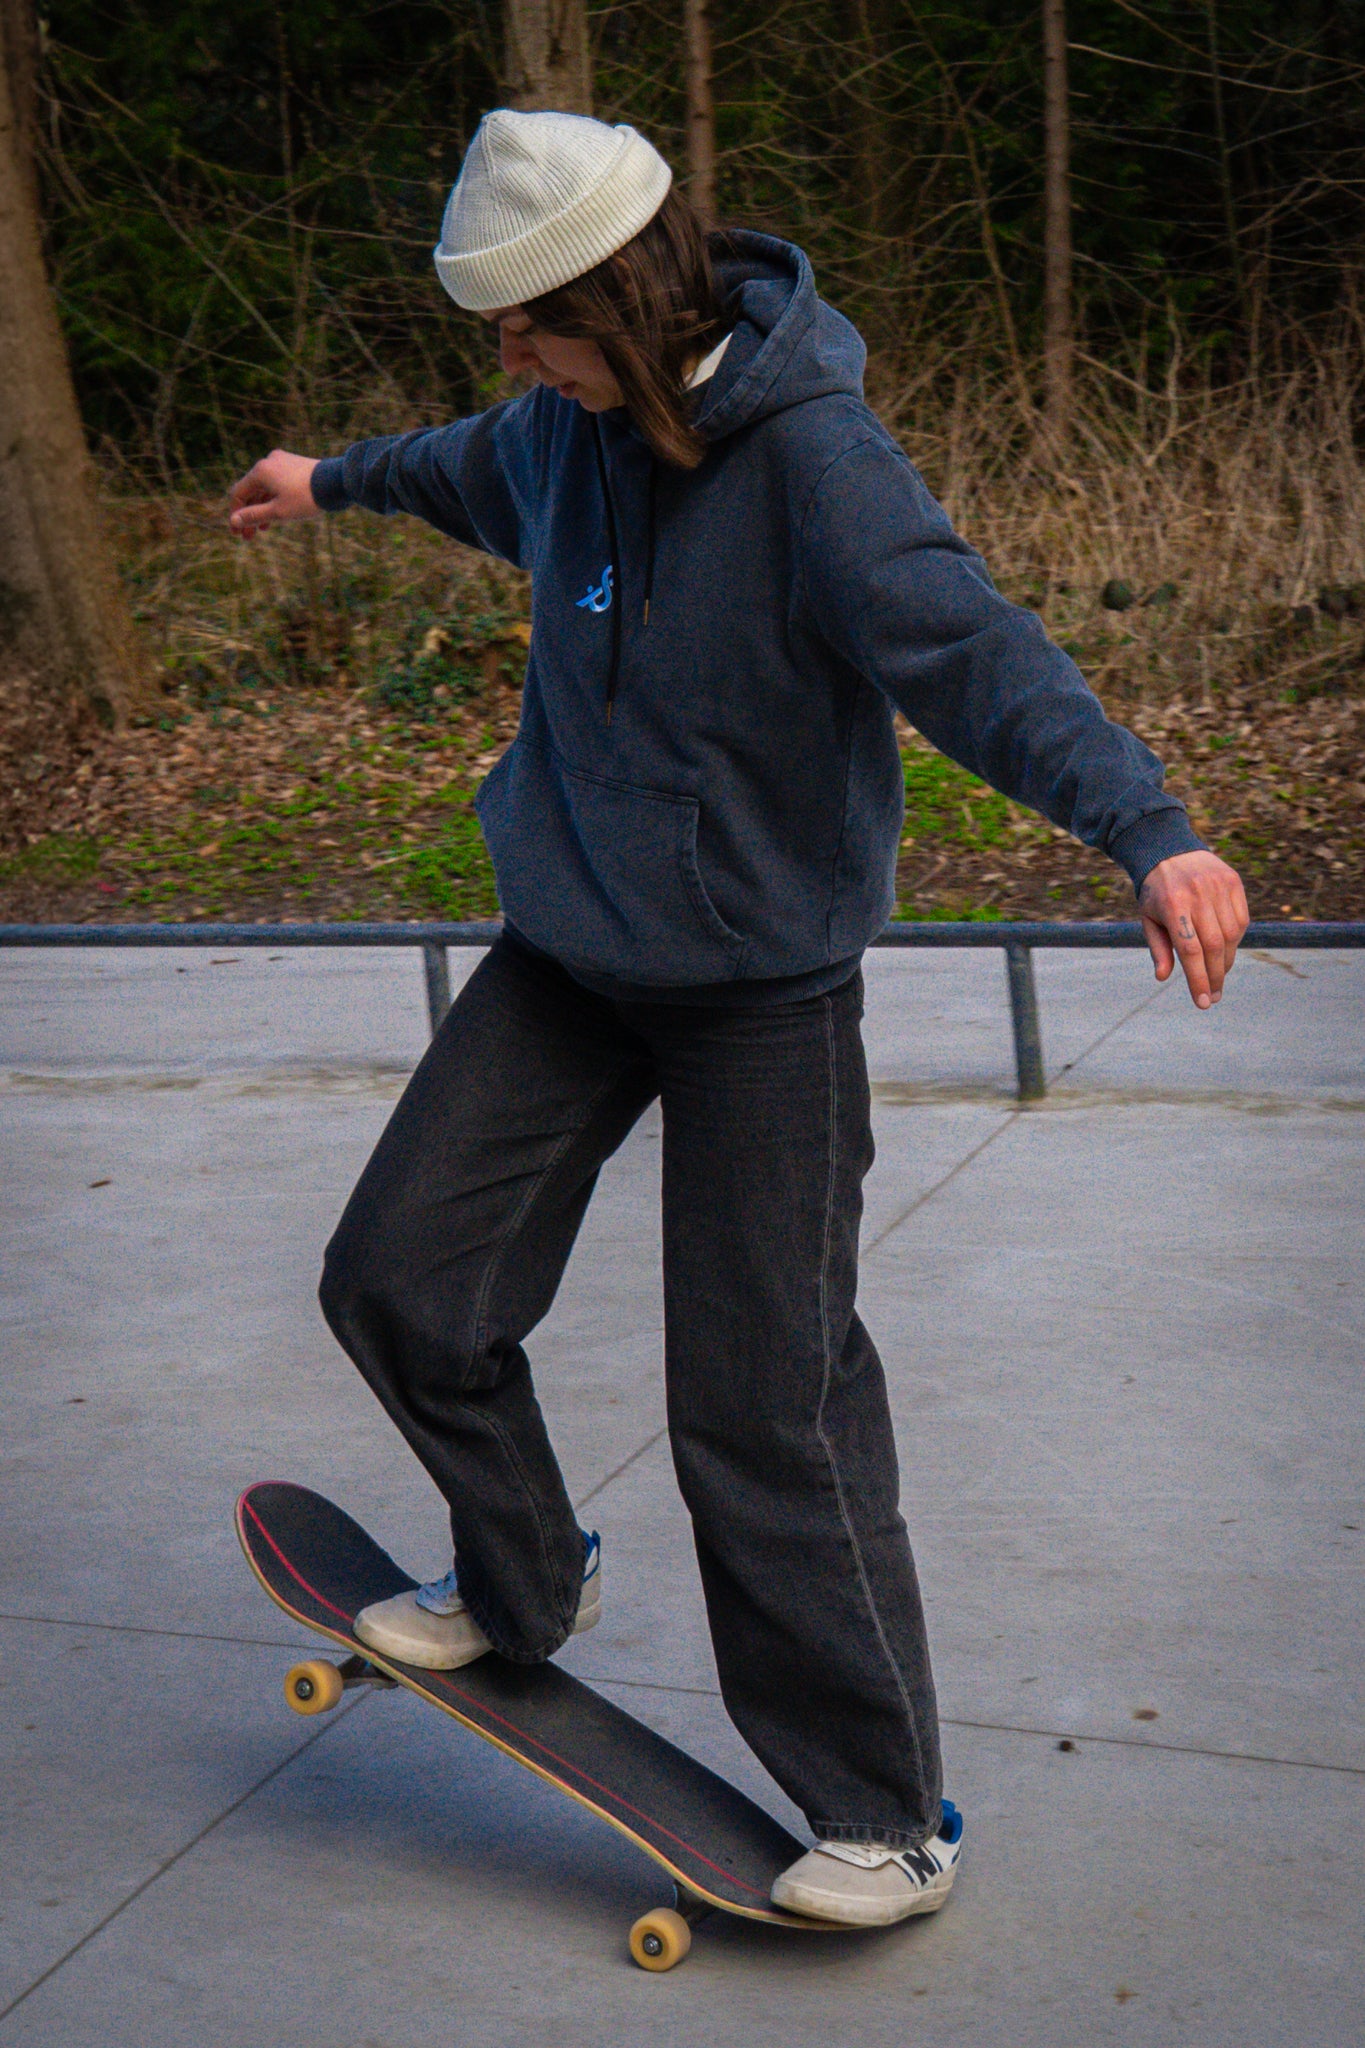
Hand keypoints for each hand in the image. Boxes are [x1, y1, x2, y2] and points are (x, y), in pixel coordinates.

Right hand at [227, 450, 319, 538]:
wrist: (336, 482)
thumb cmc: (306, 498)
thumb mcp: (278, 512)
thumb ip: (254, 516)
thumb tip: (233, 522)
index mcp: (260, 471)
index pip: (238, 494)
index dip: (236, 515)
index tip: (237, 533)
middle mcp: (268, 462)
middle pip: (251, 491)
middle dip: (249, 514)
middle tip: (249, 536)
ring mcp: (282, 462)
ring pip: (265, 488)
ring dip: (262, 508)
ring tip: (262, 529)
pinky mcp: (293, 465)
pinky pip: (277, 483)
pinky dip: (273, 499)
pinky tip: (276, 514)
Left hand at [1138, 850, 1248, 1008]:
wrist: (1169, 851)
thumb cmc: (1156, 893)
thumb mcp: (1148, 919)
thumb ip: (1158, 948)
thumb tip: (1162, 977)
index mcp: (1172, 906)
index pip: (1190, 951)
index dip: (1198, 979)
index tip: (1203, 1002)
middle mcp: (1198, 895)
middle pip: (1214, 946)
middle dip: (1215, 976)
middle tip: (1213, 996)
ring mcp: (1218, 886)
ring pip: (1232, 935)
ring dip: (1227, 961)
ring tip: (1218, 976)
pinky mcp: (1233, 882)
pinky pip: (1241, 920)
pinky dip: (1236, 940)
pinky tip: (1225, 951)